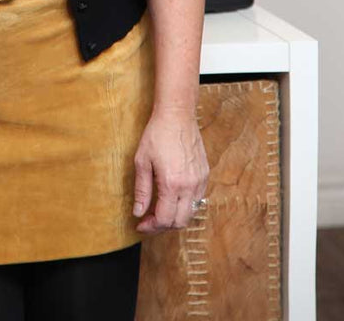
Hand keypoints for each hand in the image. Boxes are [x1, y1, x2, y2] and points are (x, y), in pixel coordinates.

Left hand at [132, 107, 208, 233]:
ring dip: (175, 217)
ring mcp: (200, 182)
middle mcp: (189, 187)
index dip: (151, 227)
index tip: (140, 225)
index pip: (164, 219)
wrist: (177, 116)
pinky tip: (172, 198)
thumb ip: (141, 190)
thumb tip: (138, 212)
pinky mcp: (205, 176)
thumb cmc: (156, 135)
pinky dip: (185, 205)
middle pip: (180, 222)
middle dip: (163, 226)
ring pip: (191, 213)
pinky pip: (197, 199)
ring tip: (159, 211)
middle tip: (148, 221)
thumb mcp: (141, 161)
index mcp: (171, 184)